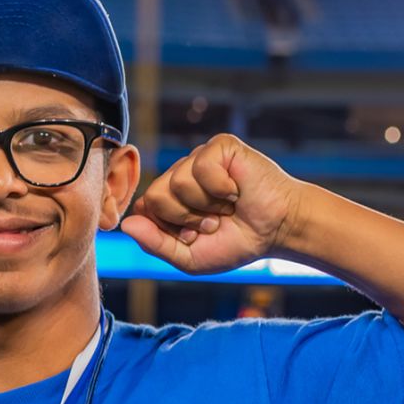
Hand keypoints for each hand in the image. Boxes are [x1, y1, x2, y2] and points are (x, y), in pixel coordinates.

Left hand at [122, 133, 309, 275]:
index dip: (167, 230)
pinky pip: (201, 166)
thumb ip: (155, 244)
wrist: (278, 230)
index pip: (143, 210)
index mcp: (169, 200)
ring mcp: (198, 159)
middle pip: (154, 196)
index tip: (192, 237)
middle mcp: (179, 176)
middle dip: (184, 218)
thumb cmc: (236, 242)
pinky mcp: (219, 147)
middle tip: (212, 222)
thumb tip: (126, 224)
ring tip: (226, 207)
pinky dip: (221, 188)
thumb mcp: (189, 257)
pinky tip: (236, 190)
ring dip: (206, 205)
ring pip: (176, 182)